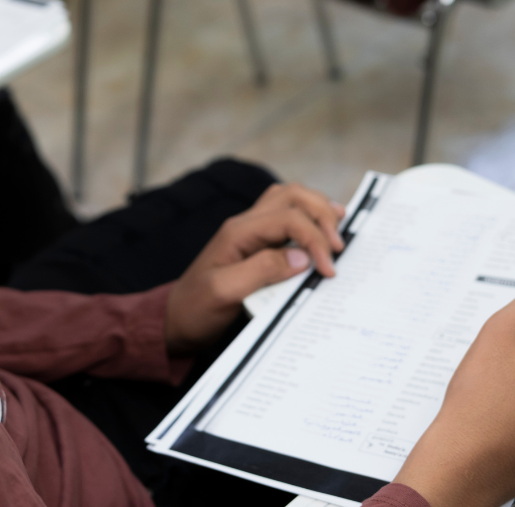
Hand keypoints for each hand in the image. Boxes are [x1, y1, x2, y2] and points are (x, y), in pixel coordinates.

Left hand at [164, 183, 345, 354]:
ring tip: (337, 231)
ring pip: (290, 200)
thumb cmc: (196, 309)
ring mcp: (250, 232)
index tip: (328, 269)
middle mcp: (245, 224)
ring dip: (317, 211)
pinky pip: (286, 219)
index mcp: (238, 232)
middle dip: (321, 214)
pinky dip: (308, 221)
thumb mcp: (225, 293)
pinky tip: (320, 236)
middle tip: (338, 245)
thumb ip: (262, 271)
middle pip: (291, 195)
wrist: (176, 320)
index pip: (288, 218)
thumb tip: (300, 258)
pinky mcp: (256, 244)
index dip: (314, 239)